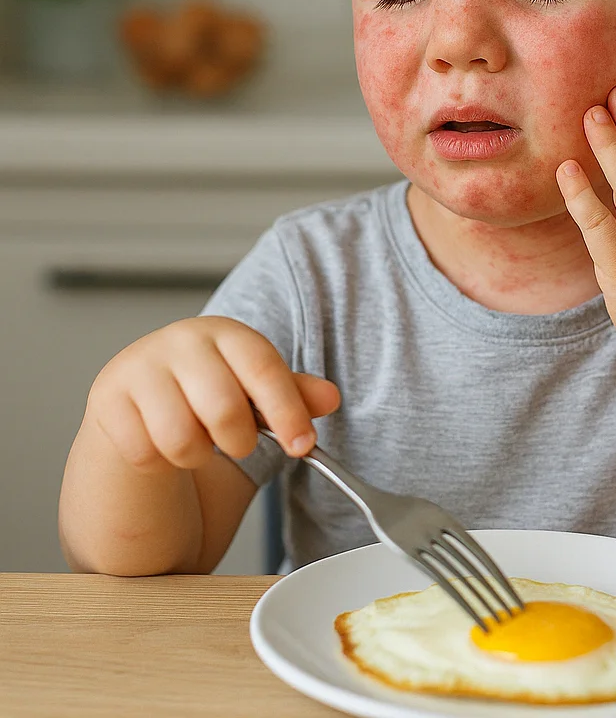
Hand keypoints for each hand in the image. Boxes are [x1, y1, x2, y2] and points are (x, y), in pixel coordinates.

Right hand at [86, 316, 339, 472]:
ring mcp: (139, 366)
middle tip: (240, 445)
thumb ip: (294, 393)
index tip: (303, 445)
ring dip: (198, 455)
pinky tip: (163, 443)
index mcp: (225, 332)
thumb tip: (329, 398)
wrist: (142, 397)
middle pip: (223, 408)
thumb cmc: (210, 389)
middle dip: (240, 441)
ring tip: (199, 442)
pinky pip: (145, 453)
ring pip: (180, 438)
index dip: (287, 410)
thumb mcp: (255, 386)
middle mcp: (180, 340)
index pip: (263, 368)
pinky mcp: (107, 398)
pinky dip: (161, 462)